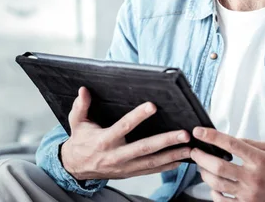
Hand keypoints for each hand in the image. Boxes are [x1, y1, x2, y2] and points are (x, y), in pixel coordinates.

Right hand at [60, 87, 191, 180]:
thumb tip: (83, 90)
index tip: (152, 106)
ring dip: (172, 155)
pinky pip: (150, 170)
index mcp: (104, 141)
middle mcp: (116, 155)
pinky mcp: (129, 173)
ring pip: (151, 161)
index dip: (138, 116)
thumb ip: (81, 106)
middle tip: (183, 134)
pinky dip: (166, 166)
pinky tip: (181, 160)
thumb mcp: (76, 123)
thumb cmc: (80, 141)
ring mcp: (124, 167)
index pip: (123, 127)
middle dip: (166, 141)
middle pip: (144, 148)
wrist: (75, 167)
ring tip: (189, 148)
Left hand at [190, 127, 264, 201]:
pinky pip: (222, 201)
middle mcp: (252, 177)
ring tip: (202, 167)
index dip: (212, 137)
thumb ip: (249, 144)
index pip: (230, 144)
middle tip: (194, 151)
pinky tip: (213, 187)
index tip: (200, 132)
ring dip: (204, 174)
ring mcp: (249, 194)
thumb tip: (229, 140)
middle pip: (218, 166)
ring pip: (217, 184)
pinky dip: (214, 193)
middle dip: (201, 157)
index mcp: (258, 159)